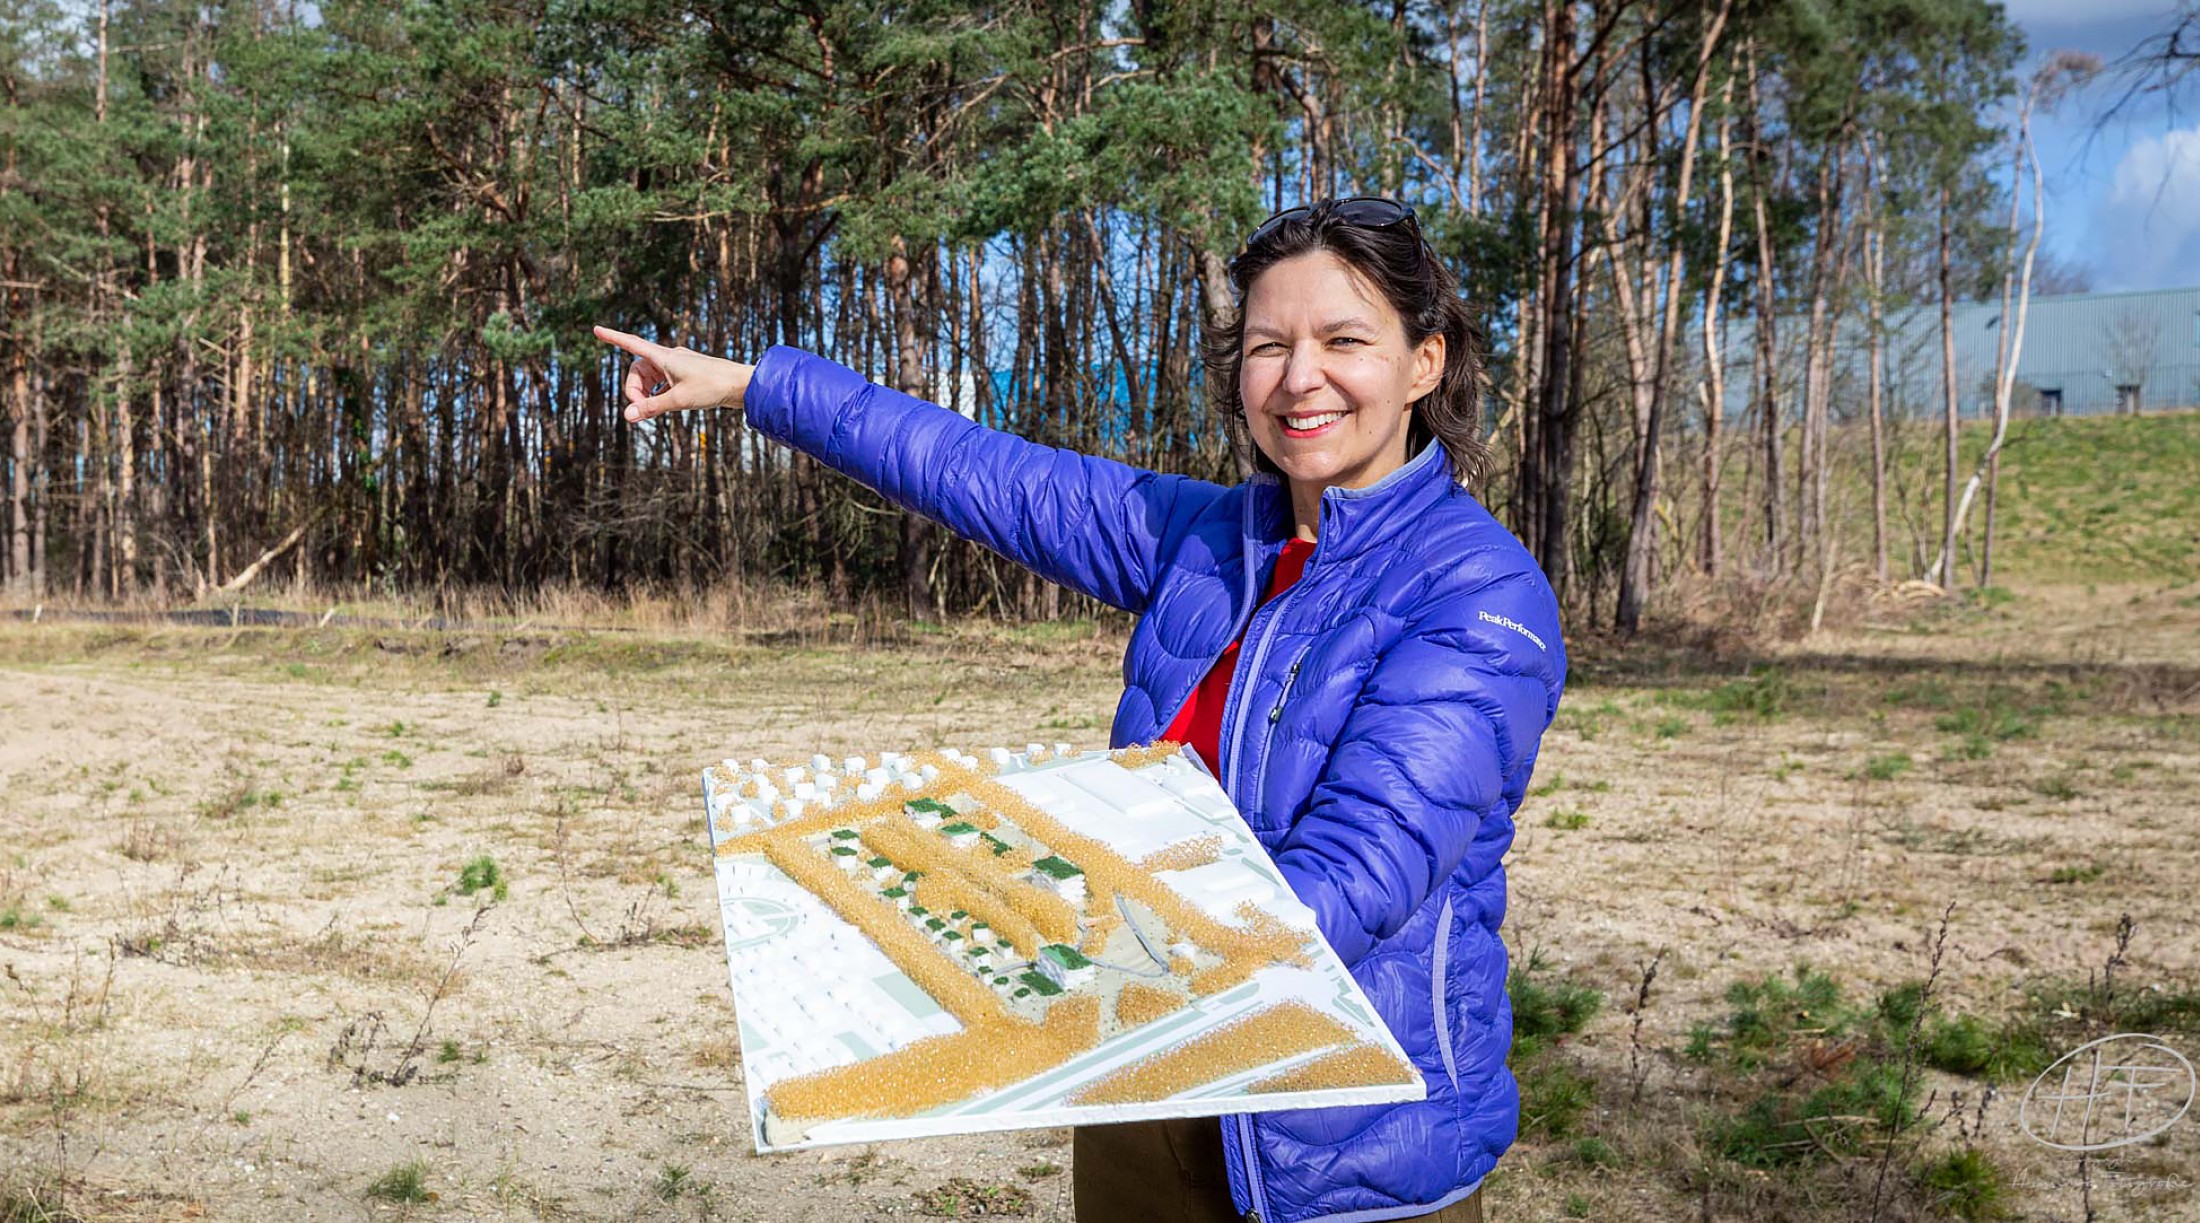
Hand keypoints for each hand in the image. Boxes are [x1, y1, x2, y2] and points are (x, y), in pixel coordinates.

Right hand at [591, 325, 755, 422]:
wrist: (741, 385)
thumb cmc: (713, 387)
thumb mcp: (679, 400)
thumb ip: (651, 408)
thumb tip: (627, 416)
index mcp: (664, 356)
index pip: (632, 344)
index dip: (613, 337)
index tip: (596, 329)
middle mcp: (669, 358)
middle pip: (638, 370)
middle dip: (634, 390)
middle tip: (641, 410)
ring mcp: (677, 367)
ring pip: (650, 379)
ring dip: (646, 394)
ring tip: (653, 410)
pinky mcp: (686, 376)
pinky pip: (663, 384)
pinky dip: (658, 395)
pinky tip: (664, 406)